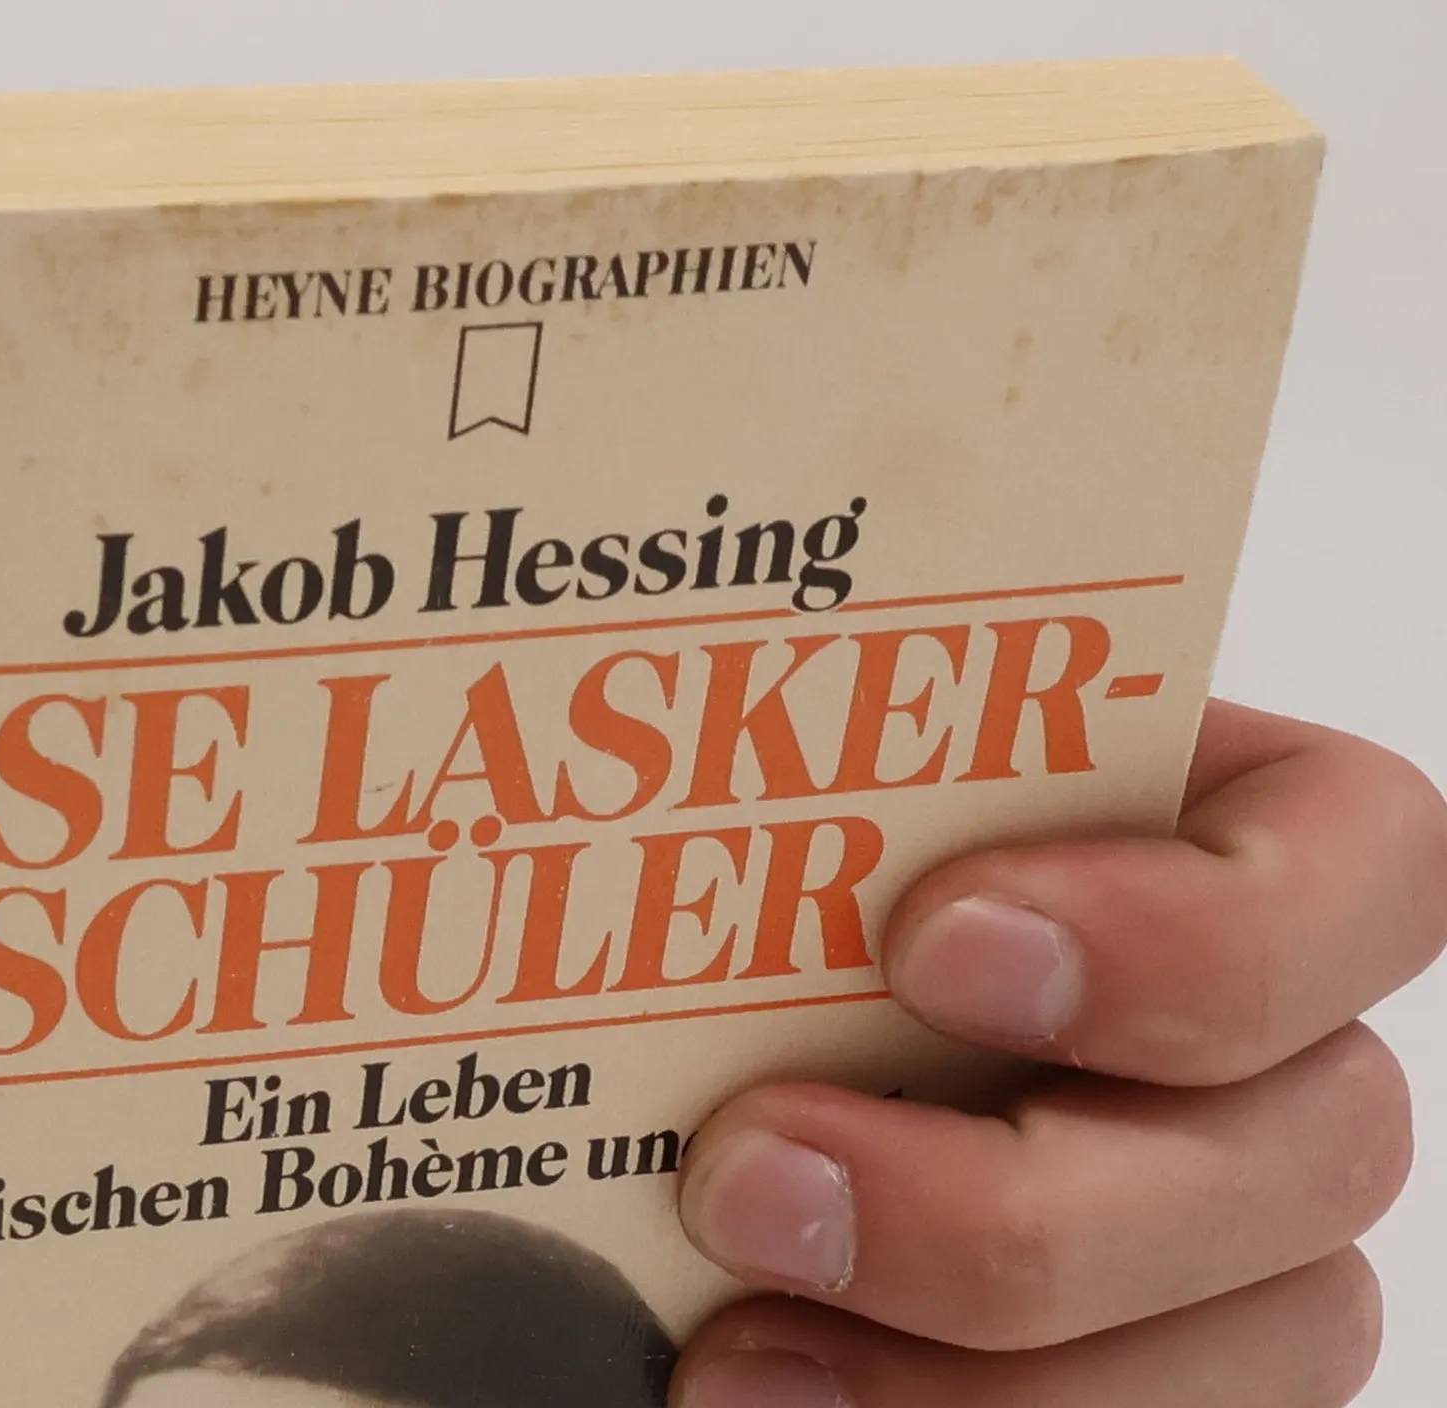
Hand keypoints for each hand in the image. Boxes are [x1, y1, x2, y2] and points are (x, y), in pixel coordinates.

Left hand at [672, 701, 1446, 1406]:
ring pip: (1269, 1342)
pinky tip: (777, 1400)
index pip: (1357, 844)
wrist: (688, 1083)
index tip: (930, 942)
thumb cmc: (731, 890)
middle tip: (753, 1172)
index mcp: (1195, 833)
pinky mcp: (1169, 1367)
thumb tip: (667, 687)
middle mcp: (1257, 1045)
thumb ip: (772, 737)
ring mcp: (1239, 1237)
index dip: (1196, 914)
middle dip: (1023, 1200)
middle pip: (1316, 1142)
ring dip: (1000, 1380)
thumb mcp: (769, 797)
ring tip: (740, 1358)